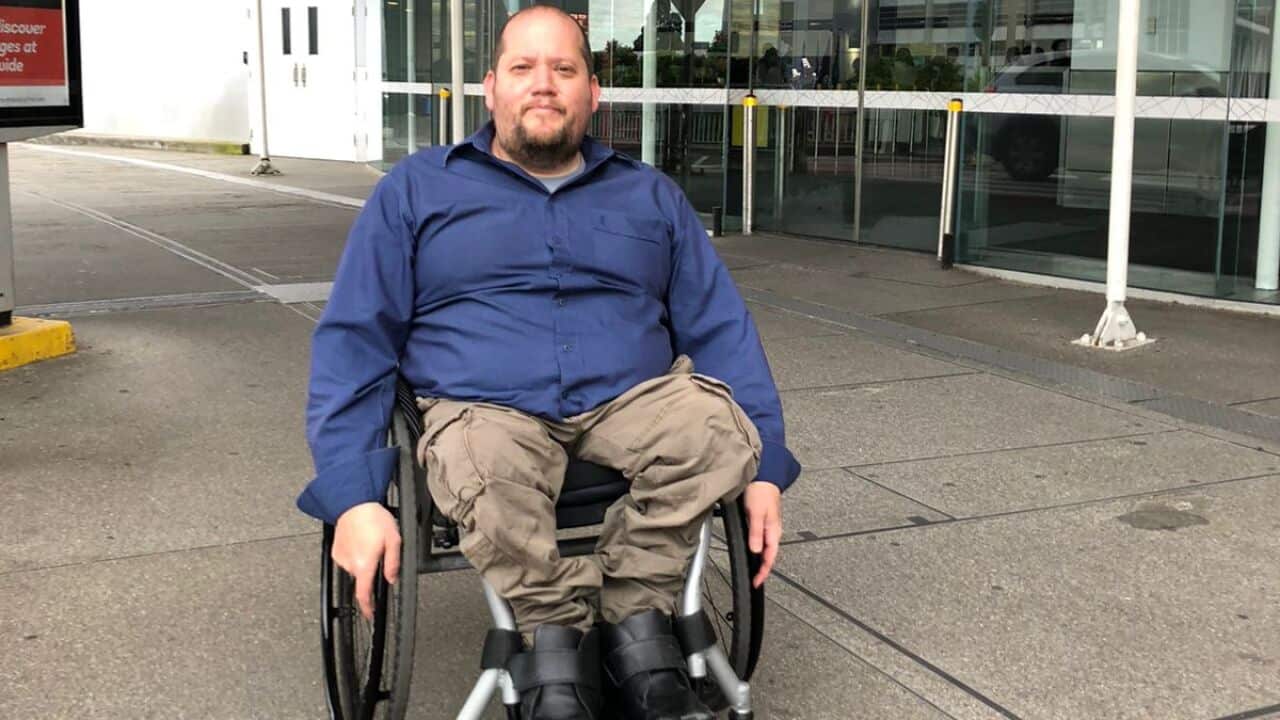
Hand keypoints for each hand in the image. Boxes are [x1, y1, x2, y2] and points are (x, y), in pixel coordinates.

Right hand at [331, 502, 401, 619]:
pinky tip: (360, 540)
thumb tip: (392, 578)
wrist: (353, 503)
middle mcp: (350, 564)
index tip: (370, 614)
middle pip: (362, 578)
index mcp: (365, 564)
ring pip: (356, 568)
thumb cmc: (373, 518)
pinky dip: (355, 554)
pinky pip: (348, 559)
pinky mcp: (336, 550)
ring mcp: (341, 557)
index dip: (367, 608)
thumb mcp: (394, 540)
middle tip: (379, 552)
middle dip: (371, 571)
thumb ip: (393, 563)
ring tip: (369, 542)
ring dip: (363, 561)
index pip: (363, 594)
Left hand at [743, 481, 781, 587]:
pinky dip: (758, 548)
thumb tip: (756, 551)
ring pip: (766, 548)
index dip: (763, 572)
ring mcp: (769, 526)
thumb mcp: (757, 513)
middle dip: (762, 569)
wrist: (764, 475)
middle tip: (754, 580)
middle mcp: (773, 530)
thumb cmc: (761, 491)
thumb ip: (756, 533)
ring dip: (760, 560)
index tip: (756, 583)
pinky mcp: (763, 521)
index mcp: (773, 531)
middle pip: (769, 555)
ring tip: (753, 570)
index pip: (770, 558)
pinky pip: (762, 540)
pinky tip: (753, 550)